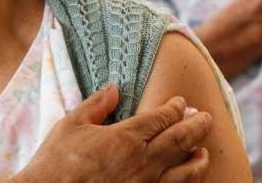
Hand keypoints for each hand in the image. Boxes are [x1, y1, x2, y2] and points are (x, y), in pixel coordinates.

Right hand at [11, 84, 213, 182]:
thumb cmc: (55, 164)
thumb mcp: (71, 125)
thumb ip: (96, 104)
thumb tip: (115, 88)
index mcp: (126, 137)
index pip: (163, 117)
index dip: (176, 108)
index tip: (180, 103)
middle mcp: (142, 162)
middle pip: (181, 139)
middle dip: (197, 125)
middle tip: (206, 117)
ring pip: (185, 172)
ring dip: (198, 158)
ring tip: (203, 152)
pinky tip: (186, 180)